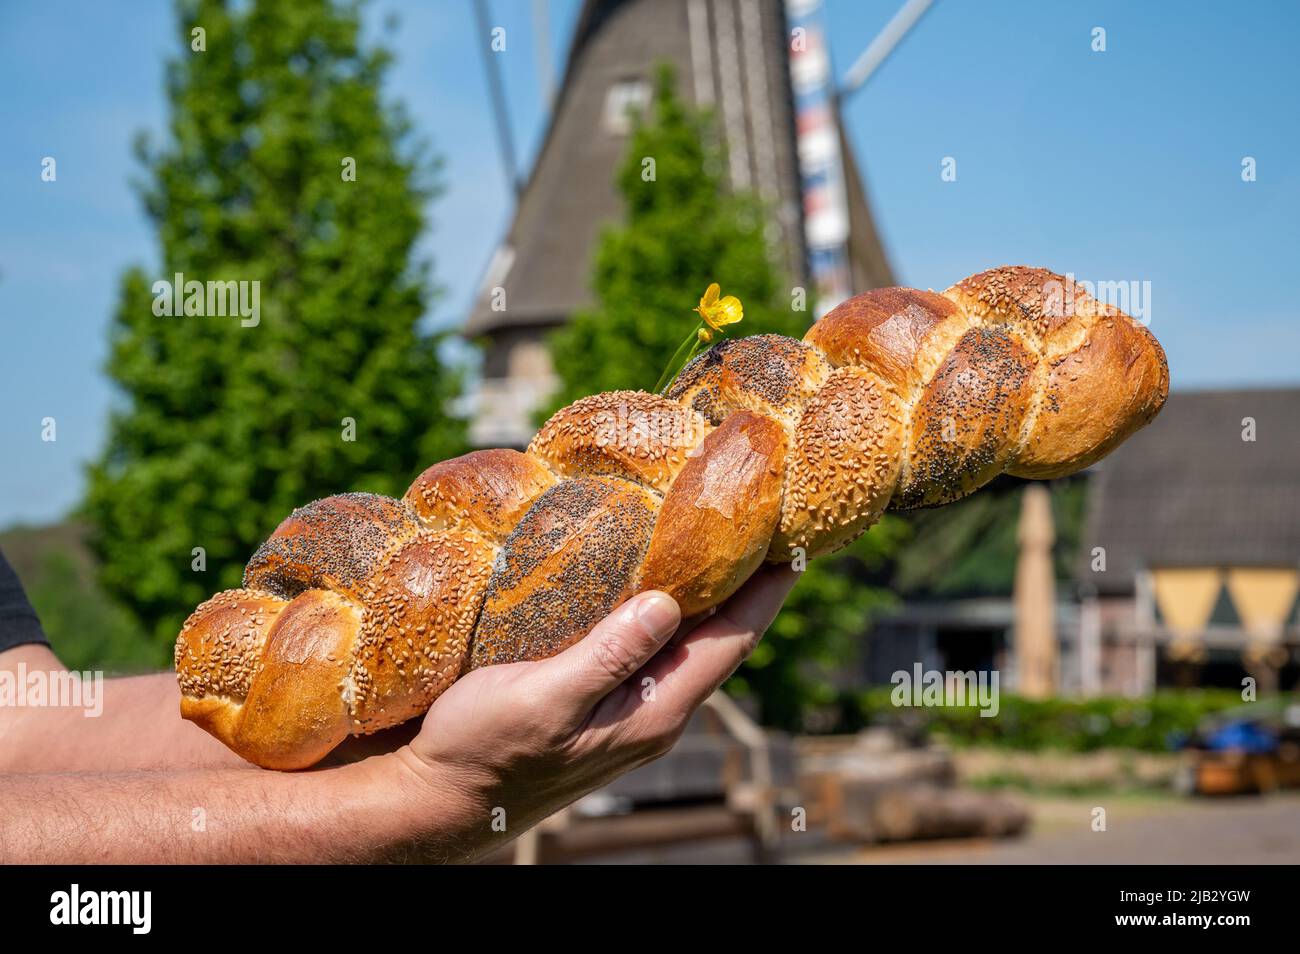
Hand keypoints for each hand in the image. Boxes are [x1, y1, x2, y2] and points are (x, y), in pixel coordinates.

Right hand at [398, 565, 797, 858]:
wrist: (439, 800)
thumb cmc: (482, 749)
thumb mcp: (542, 698)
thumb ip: (607, 656)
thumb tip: (669, 604)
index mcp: (655, 712)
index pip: (733, 640)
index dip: (768, 590)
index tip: (796, 540)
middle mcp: (658, 714)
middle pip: (724, 640)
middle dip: (750, 585)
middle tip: (766, 523)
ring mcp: (635, 713)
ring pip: (694, 645)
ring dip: (714, 595)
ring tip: (725, 539)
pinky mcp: (608, 705)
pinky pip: (660, 650)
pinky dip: (673, 610)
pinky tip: (661, 583)